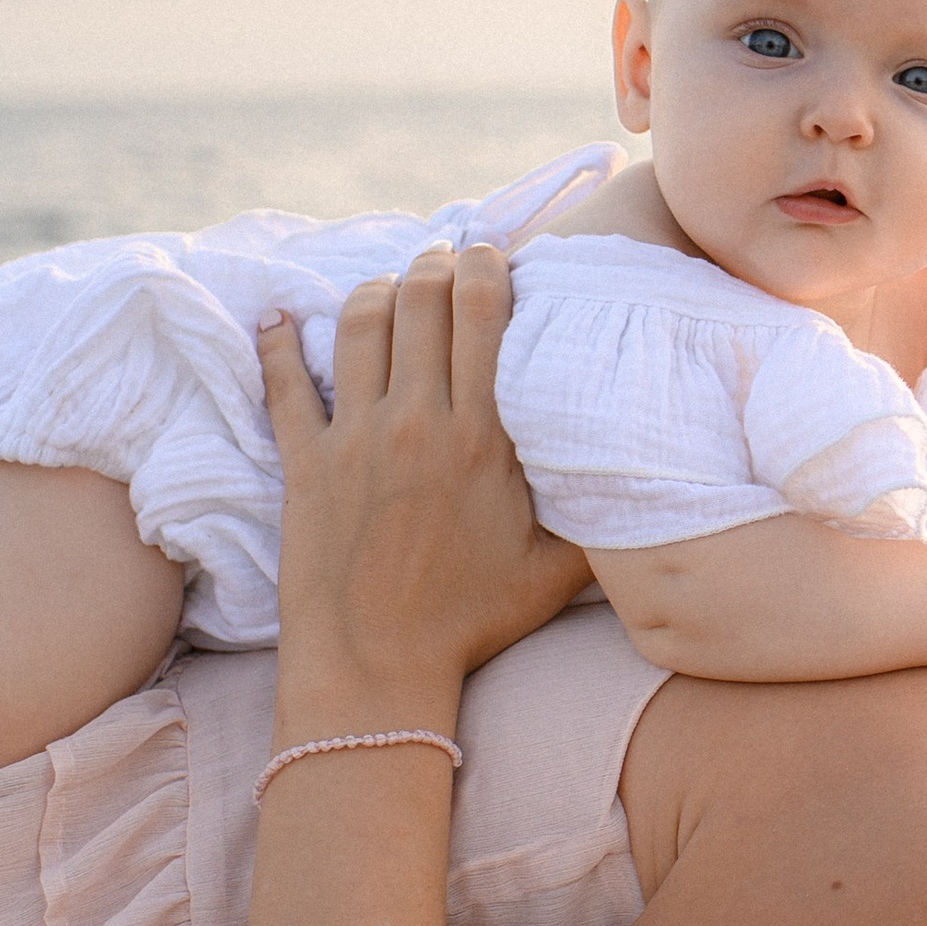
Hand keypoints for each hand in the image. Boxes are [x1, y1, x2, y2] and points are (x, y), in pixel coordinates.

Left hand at [257, 246, 591, 727]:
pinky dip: (278, 345)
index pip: (483, 313)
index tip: (494, 255)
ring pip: (358, 325)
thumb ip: (597, 513)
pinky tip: (279, 319)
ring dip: (376, 290)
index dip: (488, 266)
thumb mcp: (558, 570)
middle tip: (446, 259)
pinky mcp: (304, 464)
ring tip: (392, 286)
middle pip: (420, 300)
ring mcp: (352, 439)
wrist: (376, 670)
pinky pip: (283, 385)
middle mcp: (415, 422)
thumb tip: (648, 476)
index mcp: (481, 437)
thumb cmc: (473, 623)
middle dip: (436, 264)